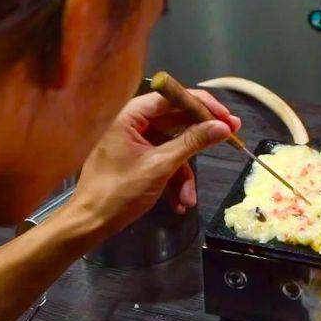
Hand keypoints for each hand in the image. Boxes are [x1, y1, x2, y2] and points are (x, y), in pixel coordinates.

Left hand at [66, 90, 239, 235]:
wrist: (90, 223)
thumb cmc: (118, 191)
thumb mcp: (160, 165)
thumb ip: (193, 142)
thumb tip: (223, 127)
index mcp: (131, 114)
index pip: (174, 97)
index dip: (204, 106)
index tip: (228, 118)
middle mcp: (134, 122)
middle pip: (177, 121)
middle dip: (201, 140)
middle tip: (231, 140)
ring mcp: (136, 142)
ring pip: (175, 147)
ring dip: (185, 175)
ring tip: (189, 199)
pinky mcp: (139, 160)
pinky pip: (165, 162)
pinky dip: (174, 182)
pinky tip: (178, 203)